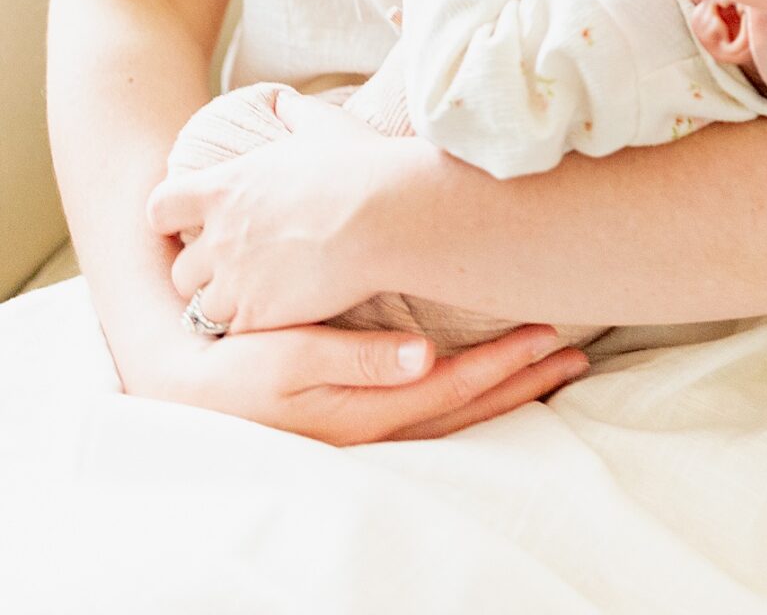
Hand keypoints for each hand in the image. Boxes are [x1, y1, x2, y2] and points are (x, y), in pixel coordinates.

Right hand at [132, 313, 586, 444]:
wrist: (191, 399)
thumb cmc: (240, 373)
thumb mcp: (291, 359)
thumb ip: (359, 358)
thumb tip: (425, 354)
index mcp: (369, 412)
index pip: (455, 387)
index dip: (505, 362)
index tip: (549, 334)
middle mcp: (380, 430)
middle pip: (469, 408)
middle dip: (524, 380)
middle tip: (574, 352)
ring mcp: (374, 433)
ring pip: (459, 416)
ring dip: (509, 391)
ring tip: (554, 365)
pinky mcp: (363, 425)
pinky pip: (437, 416)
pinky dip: (474, 399)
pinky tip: (493, 380)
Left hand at [148, 87, 427, 332]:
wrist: (387, 215)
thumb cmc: (359, 165)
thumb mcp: (322, 125)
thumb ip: (294, 112)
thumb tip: (284, 102)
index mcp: (225, 187)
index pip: (159, 208)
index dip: (170, 218)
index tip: (189, 223)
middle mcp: (220, 236)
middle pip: (180, 271)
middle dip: (204, 273)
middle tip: (236, 270)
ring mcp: (236, 279)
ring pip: (202, 308)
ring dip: (225, 305)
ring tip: (259, 298)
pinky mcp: (259, 315)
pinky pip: (235, 332)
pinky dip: (252, 327)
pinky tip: (279, 317)